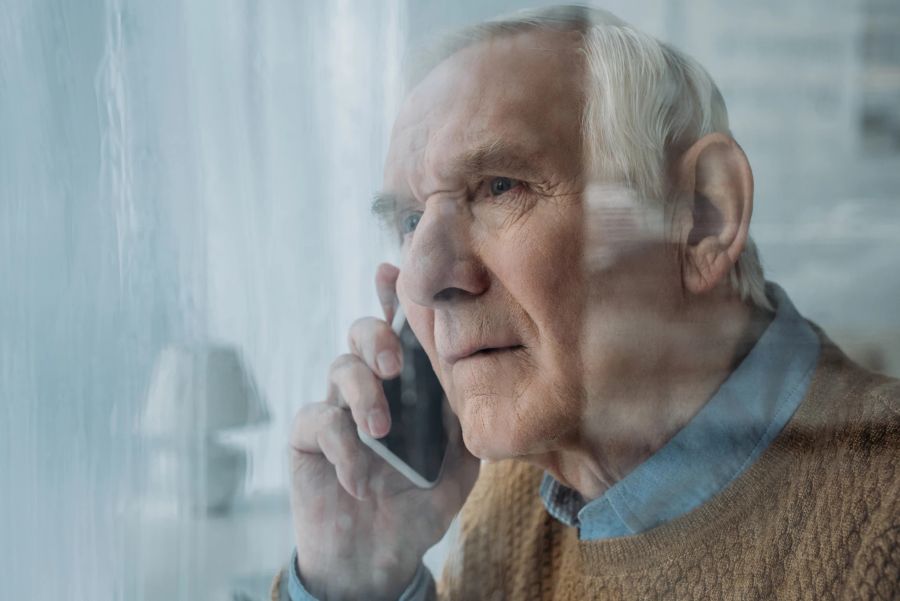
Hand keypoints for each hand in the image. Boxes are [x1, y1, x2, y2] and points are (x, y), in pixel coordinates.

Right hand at [290, 263, 479, 600]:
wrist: (379, 558)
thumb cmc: (420, 503)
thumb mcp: (459, 461)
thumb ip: (462, 416)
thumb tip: (468, 368)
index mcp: (407, 386)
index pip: (401, 329)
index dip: (394, 295)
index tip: (395, 268)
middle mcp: (370, 387)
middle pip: (361, 332)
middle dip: (377, 336)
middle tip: (394, 365)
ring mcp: (336, 410)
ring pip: (340, 368)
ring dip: (364, 396)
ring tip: (382, 433)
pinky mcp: (307, 440)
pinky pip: (318, 421)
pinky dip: (343, 449)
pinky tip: (360, 481)